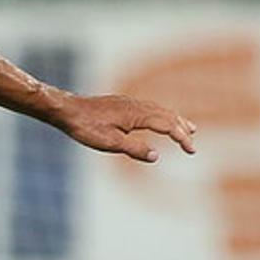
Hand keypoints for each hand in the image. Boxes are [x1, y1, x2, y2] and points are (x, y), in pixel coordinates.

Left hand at [56, 94, 197, 162]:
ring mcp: (130, 103)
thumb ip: (135, 149)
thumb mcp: (111, 143)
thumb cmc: (86, 127)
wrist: (67, 110)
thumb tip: (156, 157)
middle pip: (168, 115)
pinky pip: (149, 108)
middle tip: (192, 141)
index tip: (191, 150)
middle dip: (182, 128)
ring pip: (159, 110)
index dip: (182, 138)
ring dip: (174, 120)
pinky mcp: (122, 104)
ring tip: (185, 128)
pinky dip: (160, 115)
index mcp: (138, 115)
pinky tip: (157, 120)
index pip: (168, 126)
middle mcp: (138, 105)